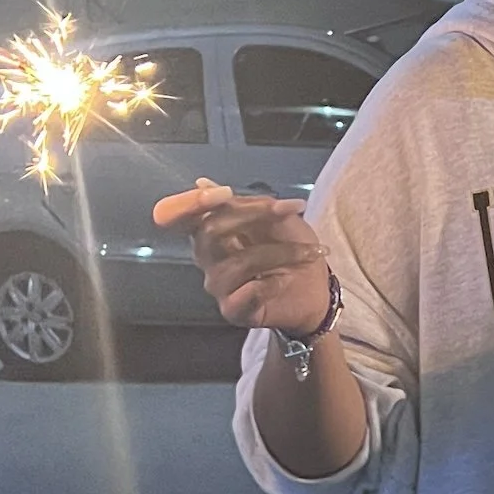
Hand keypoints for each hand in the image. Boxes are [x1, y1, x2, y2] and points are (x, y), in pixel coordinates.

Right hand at [151, 183, 335, 334]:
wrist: (317, 286)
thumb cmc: (292, 245)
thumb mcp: (277, 216)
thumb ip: (247, 202)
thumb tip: (203, 183)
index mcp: (210, 229)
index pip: (176, 215)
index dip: (188, 204)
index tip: (222, 194)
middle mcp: (207, 257)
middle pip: (209, 232)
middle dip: (254, 216)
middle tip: (292, 211)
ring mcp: (218, 285)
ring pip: (238, 262)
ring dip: (281, 252)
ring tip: (311, 251)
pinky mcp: (233, 310)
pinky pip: (244, 294)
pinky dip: (270, 285)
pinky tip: (284, 280)